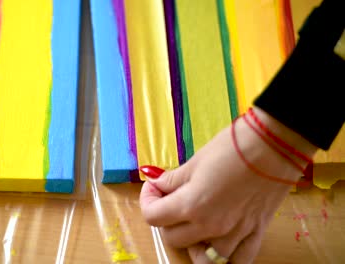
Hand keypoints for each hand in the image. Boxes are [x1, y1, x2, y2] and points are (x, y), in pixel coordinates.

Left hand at [139, 108, 316, 262]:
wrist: (275, 143)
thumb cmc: (234, 146)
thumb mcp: (196, 161)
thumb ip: (173, 179)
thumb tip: (157, 183)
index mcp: (191, 205)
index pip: (153, 217)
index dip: (148, 200)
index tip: (154, 188)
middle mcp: (211, 226)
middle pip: (173, 238)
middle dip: (166, 220)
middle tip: (171, 200)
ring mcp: (235, 233)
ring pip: (203, 256)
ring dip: (194, 241)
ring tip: (195, 222)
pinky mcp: (256, 232)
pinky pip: (239, 260)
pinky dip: (226, 256)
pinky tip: (220, 242)